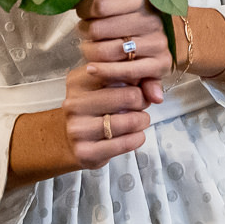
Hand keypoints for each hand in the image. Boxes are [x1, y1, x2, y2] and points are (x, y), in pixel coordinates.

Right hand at [61, 41, 153, 169]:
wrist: (70, 141)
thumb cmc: (93, 109)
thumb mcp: (105, 86)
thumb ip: (131, 80)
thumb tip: (154, 92)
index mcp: (77, 81)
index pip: (117, 72)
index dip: (135, 79)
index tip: (137, 84)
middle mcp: (73, 103)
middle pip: (129, 96)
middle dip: (142, 101)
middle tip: (141, 105)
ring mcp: (77, 128)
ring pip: (129, 121)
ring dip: (142, 121)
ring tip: (140, 120)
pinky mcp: (85, 151)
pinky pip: (125, 143)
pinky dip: (137, 138)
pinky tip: (136, 135)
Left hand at [76, 0, 172, 105]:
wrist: (178, 34)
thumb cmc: (141, 16)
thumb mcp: (128, 1)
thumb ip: (104, 2)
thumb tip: (75, 3)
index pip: (100, 5)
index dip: (84, 11)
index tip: (82, 13)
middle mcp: (150, 20)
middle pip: (98, 29)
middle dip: (85, 32)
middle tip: (84, 33)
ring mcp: (156, 43)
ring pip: (106, 52)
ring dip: (90, 52)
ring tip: (89, 48)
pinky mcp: (159, 65)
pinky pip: (123, 71)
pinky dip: (104, 71)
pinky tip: (91, 69)